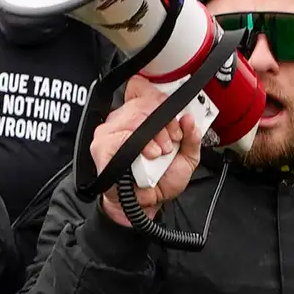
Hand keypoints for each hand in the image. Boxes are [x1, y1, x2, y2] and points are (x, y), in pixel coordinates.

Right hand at [93, 76, 202, 227]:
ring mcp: (109, 132)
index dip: (160, 99)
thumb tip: (189, 118)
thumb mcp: (186, 157)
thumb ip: (192, 137)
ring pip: (133, 117)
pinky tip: (146, 156)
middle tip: (170, 142)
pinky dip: (137, 145)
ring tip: (158, 153)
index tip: (175, 120)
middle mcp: (123, 120)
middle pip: (143, 102)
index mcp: (142, 117)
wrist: (146, 205)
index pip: (142, 89)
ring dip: (152, 135)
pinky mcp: (101, 147)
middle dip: (164, 122)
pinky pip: (118, 136)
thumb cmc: (161, 180)